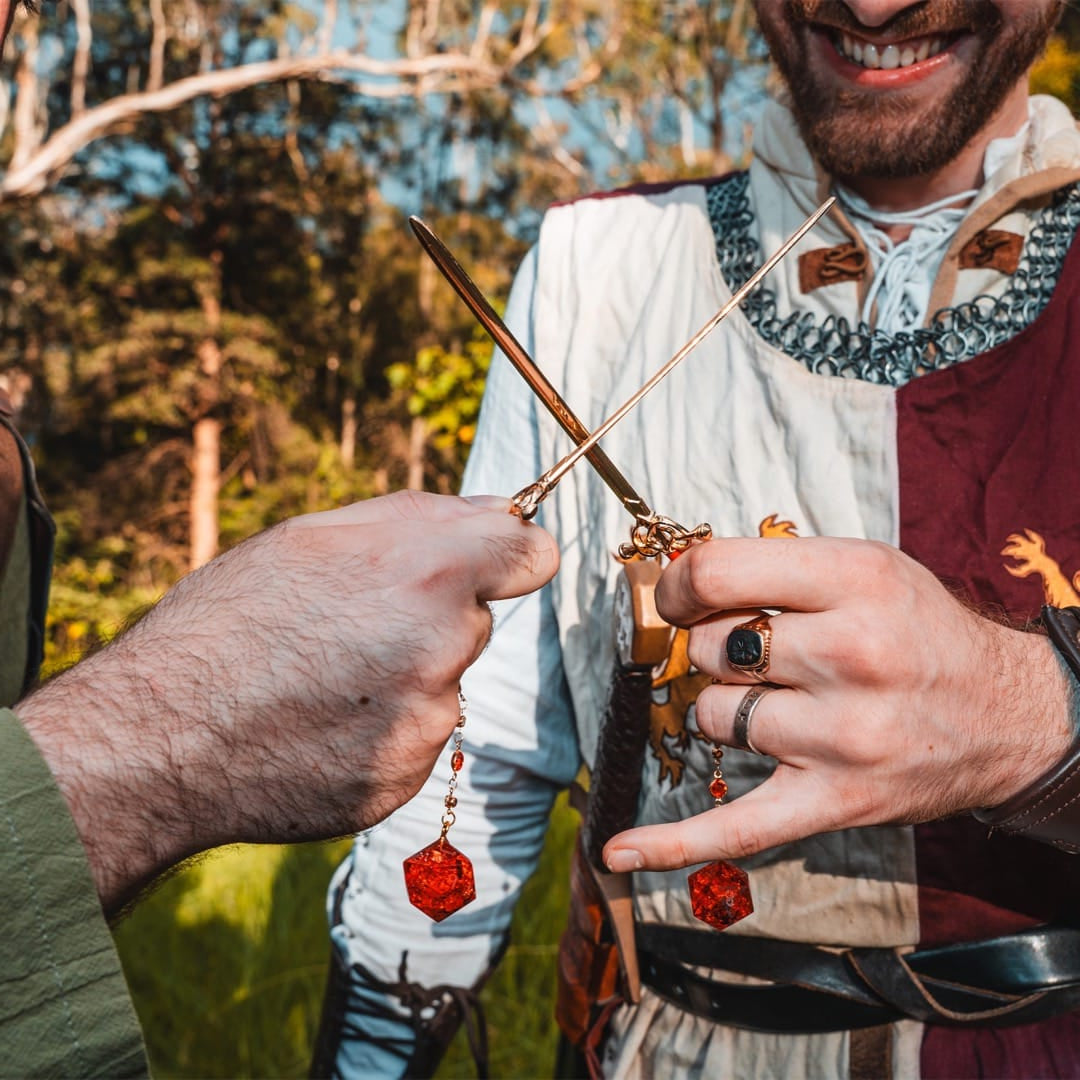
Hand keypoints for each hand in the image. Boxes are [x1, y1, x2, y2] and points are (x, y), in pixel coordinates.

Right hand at [16, 491, 557, 912]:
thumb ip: (418, 518)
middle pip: (473, 621)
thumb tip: (498, 511)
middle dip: (430, 618)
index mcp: (426, 573)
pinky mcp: (406, 775)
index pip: (531, 556)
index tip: (499, 562)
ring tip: (321, 681)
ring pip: (443, 681)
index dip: (516, 556)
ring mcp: (426, 720)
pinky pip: (416, 737)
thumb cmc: (228, 623)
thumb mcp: (309, 539)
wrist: (159, 738)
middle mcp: (440, 647)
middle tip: (347, 628)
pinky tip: (321, 725)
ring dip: (405, 678)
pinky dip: (383, 730)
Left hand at [603, 537, 1072, 873]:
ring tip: (776, 702)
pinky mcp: (834, 800)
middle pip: (708, 649)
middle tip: (746, 653)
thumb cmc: (922, 632)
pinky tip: (620, 851)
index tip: (674, 598)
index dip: (677, 585)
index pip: (716, 573)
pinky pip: (736, 827)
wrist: (1009, 716)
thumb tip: (676, 580)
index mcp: (854, 579)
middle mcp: (849, 654)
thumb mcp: (866, 566)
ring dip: (725, 709)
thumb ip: (775, 565)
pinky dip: (672, 842)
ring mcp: (841, 734)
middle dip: (709, 648)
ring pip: (713, 716)